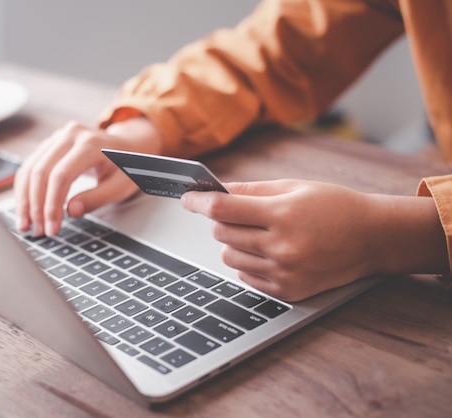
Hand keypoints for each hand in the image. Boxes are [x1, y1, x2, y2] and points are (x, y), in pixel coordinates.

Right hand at [14, 117, 162, 235]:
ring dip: (25, 199)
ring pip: (30, 168)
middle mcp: (71, 134)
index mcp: (91, 143)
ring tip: (27, 224)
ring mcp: (58, 137)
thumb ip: (96, 198)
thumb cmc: (126, 168)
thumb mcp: (120, 186)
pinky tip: (26, 208)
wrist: (128, 147)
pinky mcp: (51, 144)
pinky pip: (30, 165)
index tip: (52, 228)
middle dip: (36, 205)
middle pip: (41, 171)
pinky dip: (25, 189)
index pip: (61, 176)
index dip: (52, 205)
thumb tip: (71, 211)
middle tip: (37, 230)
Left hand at [181, 180, 447, 300]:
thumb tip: (216, 191)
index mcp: (283, 214)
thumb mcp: (294, 187)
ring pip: (229, 257)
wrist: (372, 238)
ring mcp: (285, 272)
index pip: (224, 209)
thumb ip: (252, 190)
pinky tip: (269, 251)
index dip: (199, 202)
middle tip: (239, 214)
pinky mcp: (288, 291)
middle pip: (222, 233)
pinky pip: (246, 276)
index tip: (187, 199)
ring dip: (234, 243)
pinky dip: (248, 262)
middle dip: (222, 221)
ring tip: (258, 234)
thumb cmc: (334, 206)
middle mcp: (282, 246)